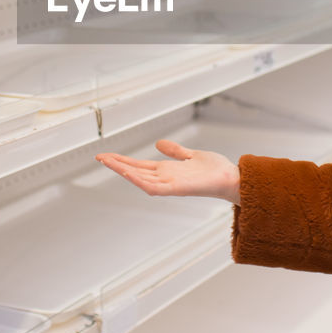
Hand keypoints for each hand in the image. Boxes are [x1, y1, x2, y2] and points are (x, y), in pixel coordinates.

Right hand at [95, 139, 240, 204]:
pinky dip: (140, 180)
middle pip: (135, 171)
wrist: (231, 179)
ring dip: (124, 171)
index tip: (107, 155)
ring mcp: (170, 184)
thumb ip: (175, 151)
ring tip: (109, 162)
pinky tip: (129, 173)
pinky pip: (154, 186)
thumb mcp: (190, 155)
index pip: (139, 165)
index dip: (122, 161)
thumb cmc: (215, 171)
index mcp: (167, 171)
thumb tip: (160, 143)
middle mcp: (165, 178)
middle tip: (100, 157)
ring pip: (140, 179)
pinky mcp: (178, 188)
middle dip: (117, 165)